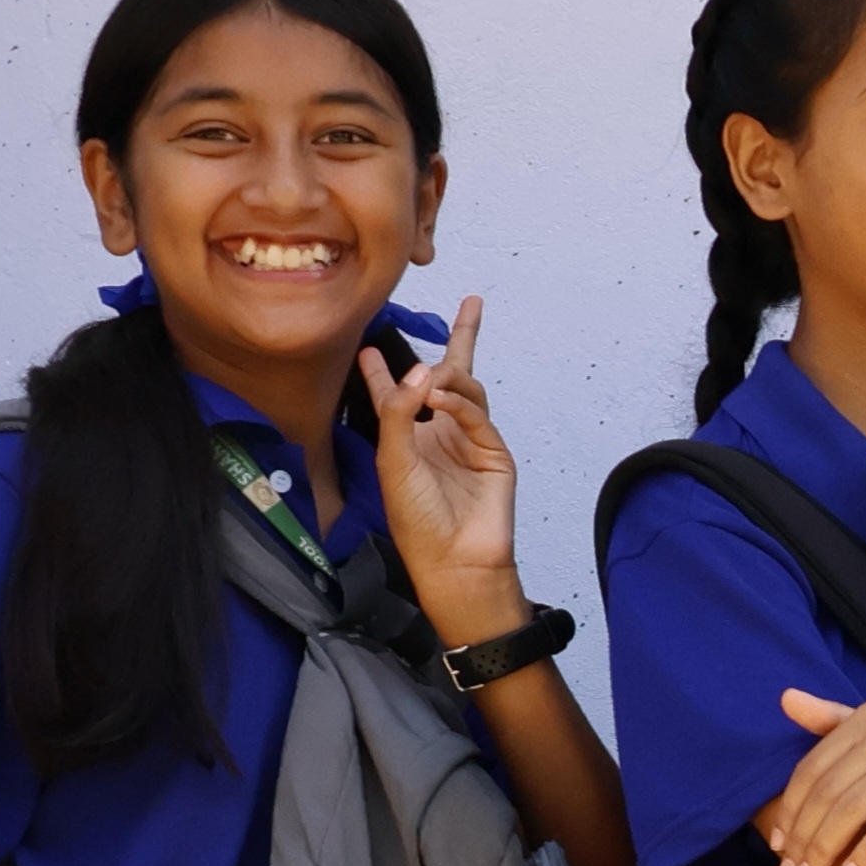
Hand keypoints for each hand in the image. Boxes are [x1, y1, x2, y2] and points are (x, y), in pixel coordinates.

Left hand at [358, 296, 529, 642]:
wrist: (455, 559)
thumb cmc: (417, 521)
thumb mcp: (391, 460)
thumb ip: (399, 411)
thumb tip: (425, 370)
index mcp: (406, 439)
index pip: (395, 393)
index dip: (382, 368)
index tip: (370, 343)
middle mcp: (439, 434)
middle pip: (449, 376)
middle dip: (461, 339)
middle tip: (470, 306)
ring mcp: (470, 440)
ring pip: (466, 388)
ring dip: (450, 376)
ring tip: (435, 380)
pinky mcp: (495, 451)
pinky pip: (477, 413)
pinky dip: (459, 401)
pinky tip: (442, 399)